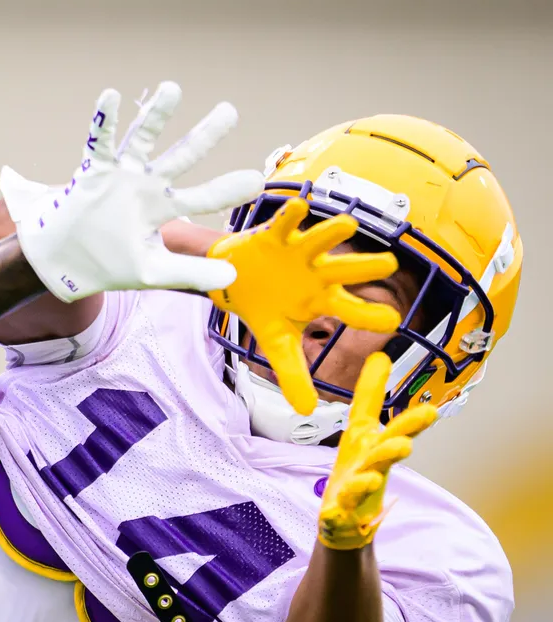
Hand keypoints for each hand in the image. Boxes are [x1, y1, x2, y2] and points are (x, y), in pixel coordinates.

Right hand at [0, 82, 265, 302]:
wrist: (63, 265)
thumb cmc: (109, 265)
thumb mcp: (154, 272)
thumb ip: (191, 274)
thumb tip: (233, 275)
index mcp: (164, 208)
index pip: (203, 196)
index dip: (227, 189)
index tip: (255, 181)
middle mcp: (147, 185)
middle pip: (183, 156)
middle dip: (205, 134)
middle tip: (229, 112)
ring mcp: (121, 175)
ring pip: (142, 139)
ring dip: (156, 115)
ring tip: (172, 89)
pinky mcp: (93, 171)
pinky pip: (99, 141)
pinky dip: (104, 120)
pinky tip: (111, 96)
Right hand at [207, 197, 402, 413]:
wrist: (231, 282)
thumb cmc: (263, 308)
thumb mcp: (277, 344)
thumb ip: (292, 374)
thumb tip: (306, 411)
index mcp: (322, 300)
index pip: (352, 310)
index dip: (370, 316)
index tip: (393, 323)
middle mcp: (317, 273)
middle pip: (346, 271)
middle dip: (365, 268)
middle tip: (388, 265)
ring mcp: (298, 252)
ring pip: (320, 241)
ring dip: (332, 233)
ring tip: (347, 225)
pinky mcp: (275, 236)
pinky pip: (285, 223)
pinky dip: (290, 215)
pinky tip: (298, 206)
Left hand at [318, 352, 438, 549]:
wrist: (344, 520)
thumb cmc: (357, 469)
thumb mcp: (362, 429)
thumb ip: (371, 395)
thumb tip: (381, 355)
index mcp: (374, 446)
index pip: (392, 430)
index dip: (410, 424)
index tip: (431, 413)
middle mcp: (371, 468)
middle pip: (384, 457)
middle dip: (394, 449)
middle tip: (406, 444)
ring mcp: (357, 493)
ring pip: (364, 485)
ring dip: (367, 481)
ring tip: (371, 479)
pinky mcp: (340, 513)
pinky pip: (337, 513)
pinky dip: (336, 514)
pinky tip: (331, 514)